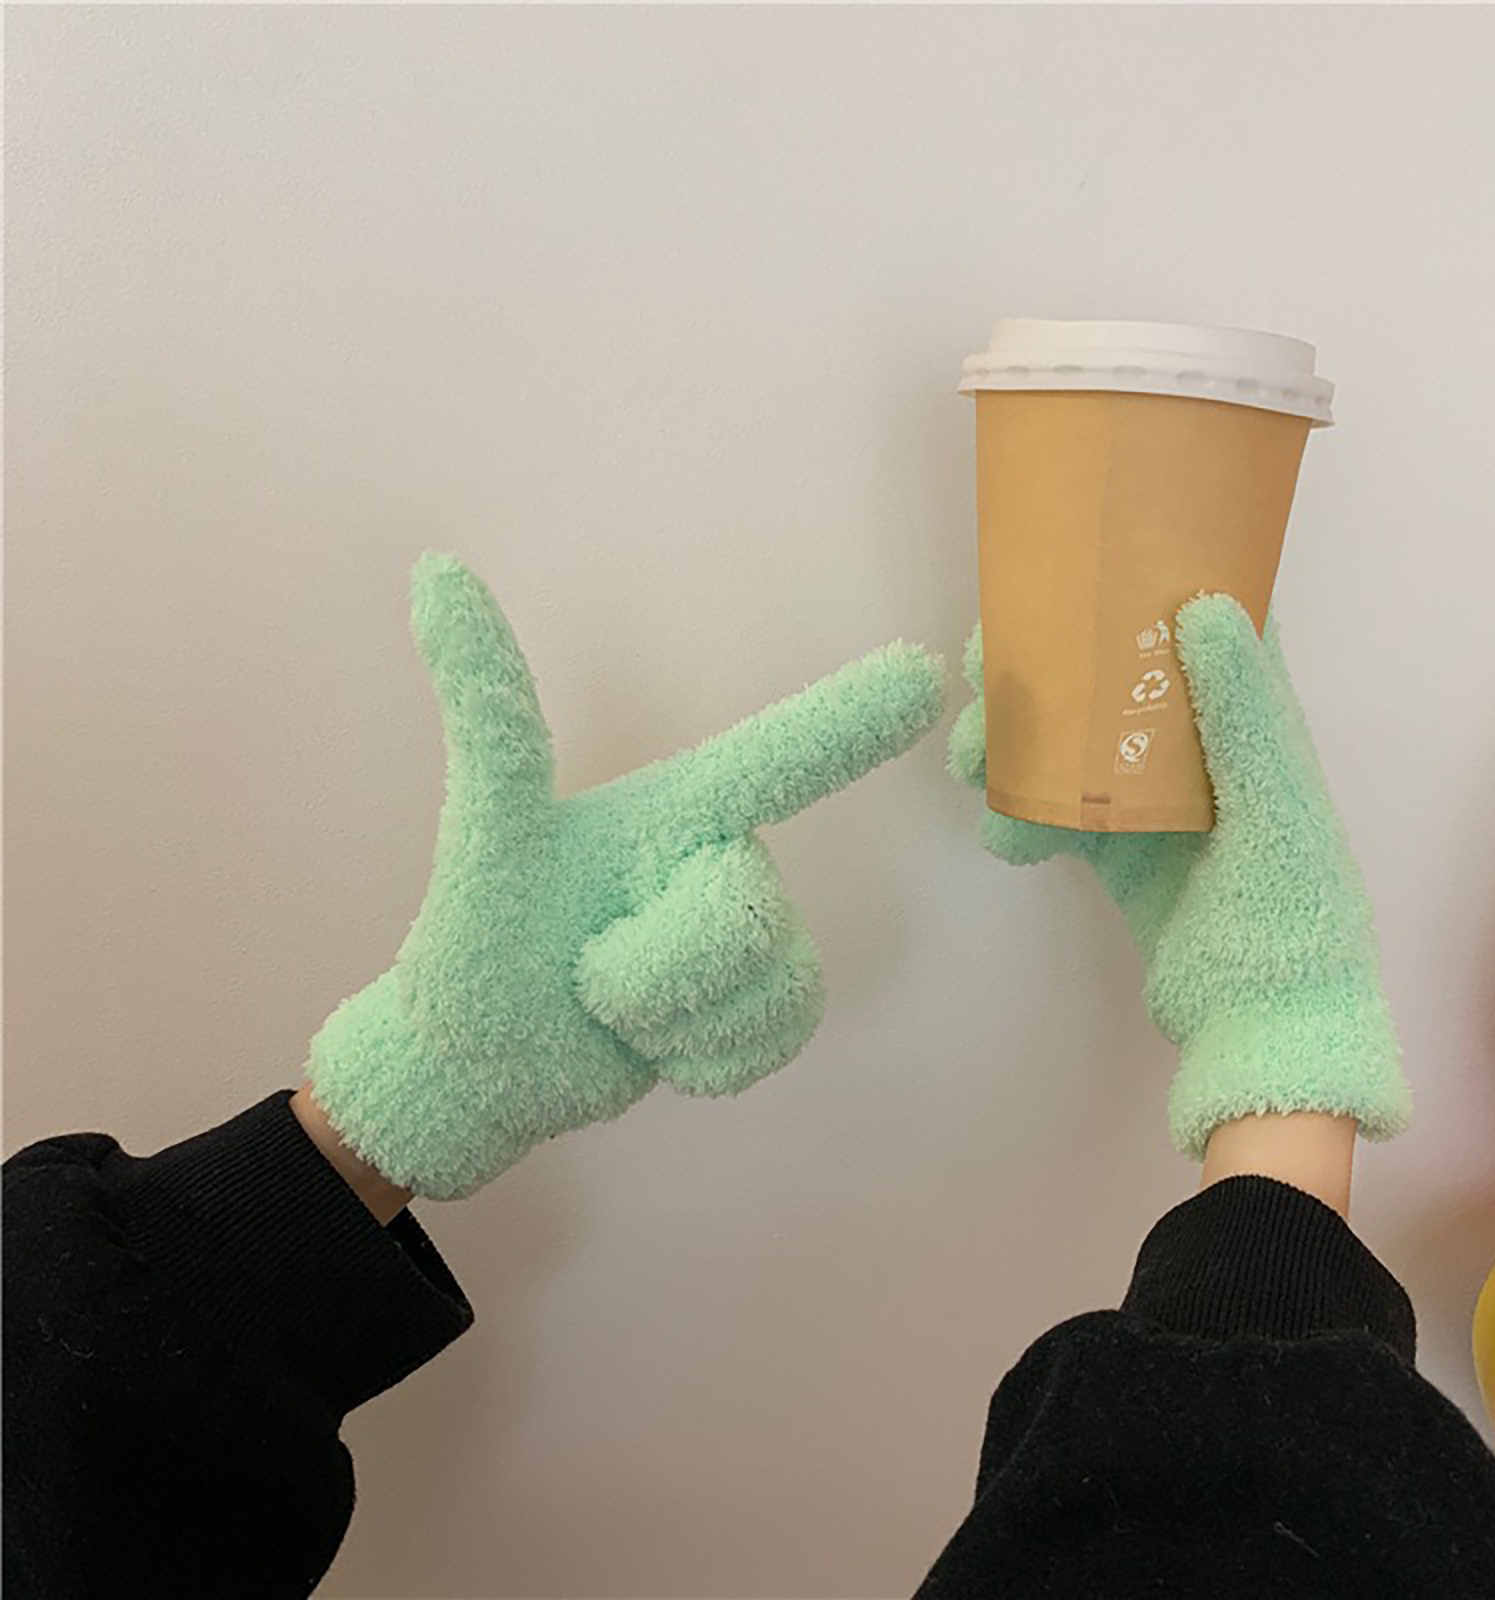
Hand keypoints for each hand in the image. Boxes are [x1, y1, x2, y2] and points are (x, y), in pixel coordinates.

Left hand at [309, 554, 944, 1198]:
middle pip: (745, 916)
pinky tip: (656, 1046)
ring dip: (670, 1021)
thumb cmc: (482, 933)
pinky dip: (706, 1059)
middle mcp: (726, 859)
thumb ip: (488, 709)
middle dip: (650, 967)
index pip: (774, 759)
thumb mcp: (491, 824)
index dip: (849, 722)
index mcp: (677, 806)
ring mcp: (750, 938)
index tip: (924, 678)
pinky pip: (779, 1032)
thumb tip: (435, 565)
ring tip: (613, 1006)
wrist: (484, 1063)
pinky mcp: (759, 1008)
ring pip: (765, 984)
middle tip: (586, 971)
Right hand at [950, 595, 1408, 1157]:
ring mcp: (1152, 803)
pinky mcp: (1118, 854)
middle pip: (1108, 680)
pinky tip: (1002, 836)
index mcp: (1248, 722)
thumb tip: (1203, 603)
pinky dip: (1018, 817)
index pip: (1194, 626)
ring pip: (1069, 743)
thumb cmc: (1290, 912)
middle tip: (981, 671)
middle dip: (1042, 670)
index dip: (1135, 586)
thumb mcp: (1271, 805)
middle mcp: (1196, 750)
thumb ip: (1240, 711)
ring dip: (1012, 742)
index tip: (1068, 569)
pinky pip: (1055, 814)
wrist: (1265, 1028)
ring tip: (968, 759)